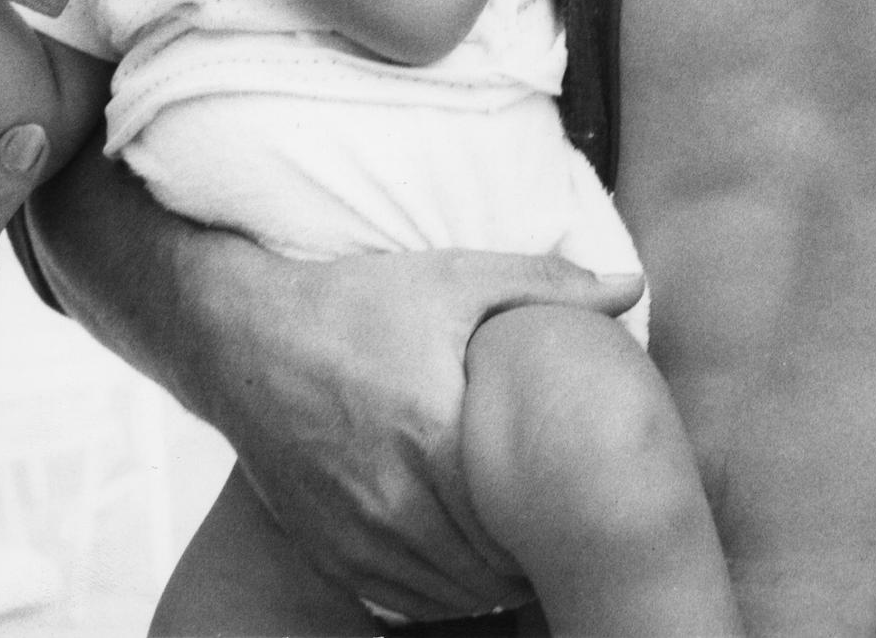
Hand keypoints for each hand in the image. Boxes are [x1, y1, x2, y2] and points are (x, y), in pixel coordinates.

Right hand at [199, 245, 645, 619]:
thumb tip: (632, 285)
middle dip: (529, 558)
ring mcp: (350, 532)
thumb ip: (549, 285)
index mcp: (430, 437)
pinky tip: (467, 563)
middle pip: (484, 567)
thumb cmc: (357, 302)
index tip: (584, 506)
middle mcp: (387, 500)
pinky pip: (397, 596)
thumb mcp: (456, 278)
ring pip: (443, 591)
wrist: (243, 334)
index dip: (556, 522)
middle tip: (566, 535)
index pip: (514, 518)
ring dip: (488, 581)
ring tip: (524, 551)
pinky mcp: (323, 547)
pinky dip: (439, 590)